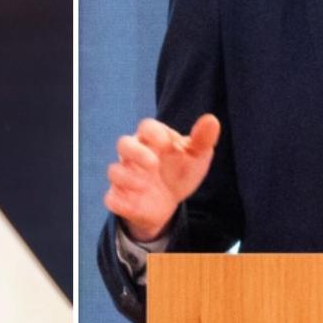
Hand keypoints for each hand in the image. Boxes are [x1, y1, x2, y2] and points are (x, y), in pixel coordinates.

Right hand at [104, 114, 220, 242]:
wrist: (168, 201)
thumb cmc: (180, 170)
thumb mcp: (196, 156)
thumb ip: (202, 138)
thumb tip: (211, 119)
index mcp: (151, 139)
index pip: (146, 127)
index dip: (155, 133)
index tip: (169, 145)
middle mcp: (134, 155)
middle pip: (123, 143)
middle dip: (135, 152)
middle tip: (154, 164)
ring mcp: (125, 175)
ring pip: (114, 171)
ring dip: (128, 178)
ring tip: (146, 186)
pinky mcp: (120, 197)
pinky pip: (111, 198)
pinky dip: (121, 201)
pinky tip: (137, 203)